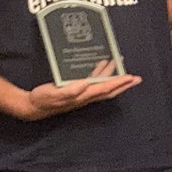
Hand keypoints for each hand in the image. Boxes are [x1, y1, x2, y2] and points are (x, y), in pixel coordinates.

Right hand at [20, 60, 141, 119]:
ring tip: (121, 65)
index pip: (106, 89)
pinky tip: (101, 65)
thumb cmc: (43, 99)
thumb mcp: (54, 93)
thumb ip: (69, 90)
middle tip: (137, 78)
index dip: (119, 83)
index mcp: (83, 96)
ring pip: (103, 85)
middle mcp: (86, 96)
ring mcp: (82, 94)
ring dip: (113, 76)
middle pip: (110, 90)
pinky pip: (93, 82)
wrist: (34, 106)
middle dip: (124, 84)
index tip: (131, 77)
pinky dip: (100, 74)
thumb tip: (84, 85)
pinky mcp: (76, 91)